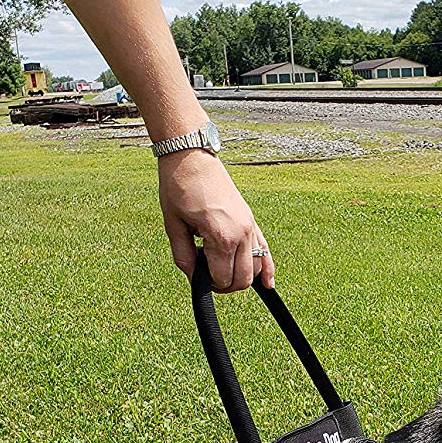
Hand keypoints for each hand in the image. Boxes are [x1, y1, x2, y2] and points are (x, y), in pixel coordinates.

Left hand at [157, 149, 274, 291]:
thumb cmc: (179, 188)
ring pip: (255, 268)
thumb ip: (184, 258)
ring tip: (221, 269)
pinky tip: (268, 285)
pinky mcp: (251, 220)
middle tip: (207, 276)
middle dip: (225, 285)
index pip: (222, 279)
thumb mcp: (173, 226)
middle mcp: (241, 234)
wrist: (191, 157)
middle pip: (242, 279)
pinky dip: (267, 269)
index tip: (196, 273)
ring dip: (240, 276)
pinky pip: (265, 251)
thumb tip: (194, 278)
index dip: (207, 283)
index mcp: (221, 237)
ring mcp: (249, 226)